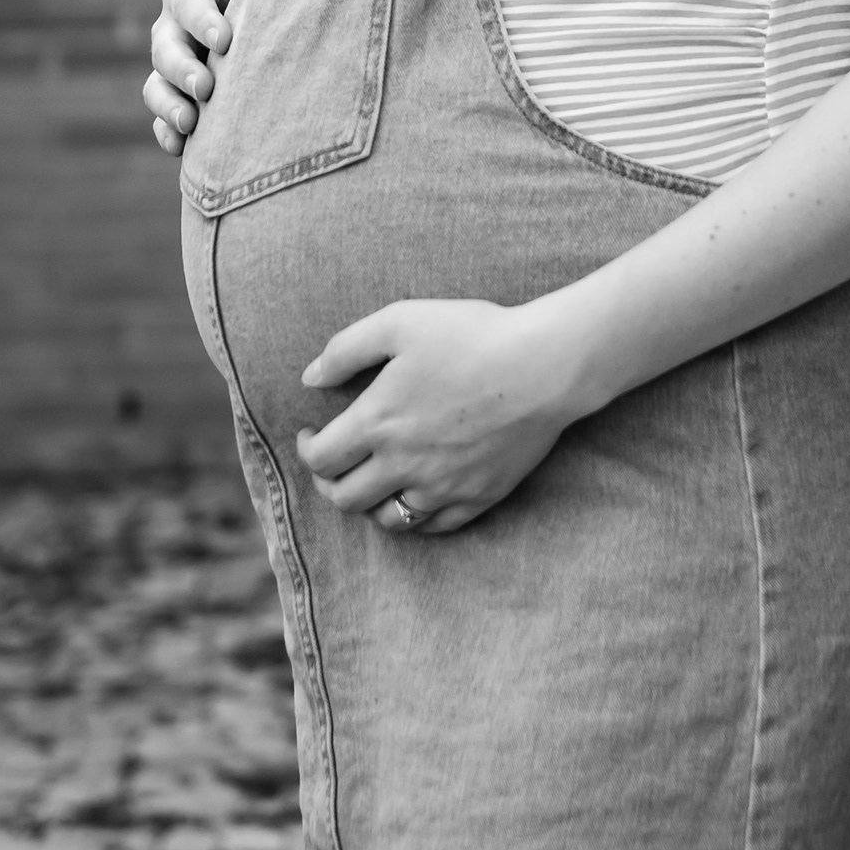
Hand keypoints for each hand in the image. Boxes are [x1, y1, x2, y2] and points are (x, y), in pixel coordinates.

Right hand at [142, 0, 251, 154]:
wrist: (271, 22)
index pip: (188, 1)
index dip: (202, 20)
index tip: (224, 41)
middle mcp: (174, 30)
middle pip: (165, 48)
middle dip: (182, 70)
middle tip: (205, 88)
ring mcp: (172, 69)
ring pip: (155, 87)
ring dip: (168, 106)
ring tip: (189, 122)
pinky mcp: (178, 101)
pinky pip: (162, 121)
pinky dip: (167, 134)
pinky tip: (180, 147)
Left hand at [294, 298, 584, 535]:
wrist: (544, 364)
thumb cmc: (473, 335)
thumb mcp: (400, 322)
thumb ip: (345, 350)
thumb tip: (310, 379)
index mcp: (378, 423)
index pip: (320, 460)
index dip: (305, 450)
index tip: (310, 435)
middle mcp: (404, 465)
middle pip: (345, 499)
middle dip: (328, 483)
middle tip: (334, 463)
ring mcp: (443, 487)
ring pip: (389, 521)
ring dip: (370, 504)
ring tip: (374, 481)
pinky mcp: (479, 497)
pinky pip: (435, 526)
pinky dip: (416, 516)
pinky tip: (415, 495)